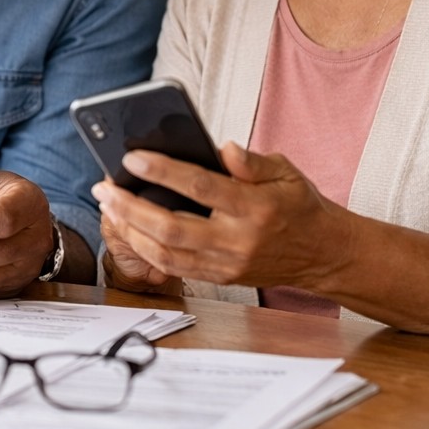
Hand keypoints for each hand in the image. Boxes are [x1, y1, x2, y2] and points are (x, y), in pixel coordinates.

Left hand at [91, 143, 351, 289]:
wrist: (324, 255)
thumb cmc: (300, 206)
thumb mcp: (286, 172)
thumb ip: (252, 162)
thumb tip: (223, 149)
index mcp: (255, 207)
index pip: (200, 187)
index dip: (163, 172)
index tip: (131, 157)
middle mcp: (238, 240)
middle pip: (172, 228)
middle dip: (131, 208)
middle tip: (104, 188)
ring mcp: (227, 265)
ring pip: (167, 254)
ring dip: (131, 231)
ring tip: (109, 208)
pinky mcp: (221, 279)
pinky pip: (175, 268)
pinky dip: (146, 251)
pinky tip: (128, 230)